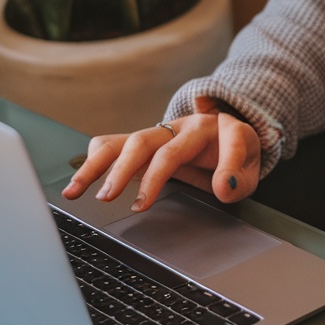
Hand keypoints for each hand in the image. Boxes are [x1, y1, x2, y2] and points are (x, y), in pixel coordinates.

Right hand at [61, 109, 261, 212]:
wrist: (223, 133)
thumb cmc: (235, 154)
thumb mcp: (250, 168)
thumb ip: (239, 179)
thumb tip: (223, 188)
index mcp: (224, 129)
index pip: (227, 142)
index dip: (227, 166)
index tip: (221, 190)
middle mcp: (188, 126)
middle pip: (151, 143)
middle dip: (129, 170)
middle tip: (111, 198)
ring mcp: (163, 132)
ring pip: (125, 142)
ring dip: (97, 166)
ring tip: (75, 192)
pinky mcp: (146, 141)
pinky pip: (114, 143)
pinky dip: (95, 160)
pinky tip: (81, 182)